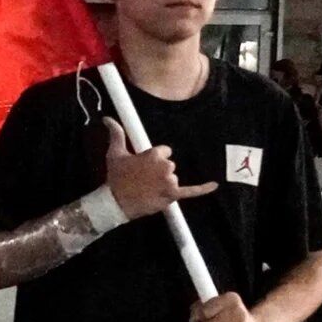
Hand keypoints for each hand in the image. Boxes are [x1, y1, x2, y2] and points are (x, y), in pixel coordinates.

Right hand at [102, 117, 217, 219]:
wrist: (116, 202)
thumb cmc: (115, 178)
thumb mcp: (114, 153)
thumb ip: (116, 134)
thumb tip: (108, 118)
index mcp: (154, 154)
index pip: (164, 152)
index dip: (154, 159)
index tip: (143, 166)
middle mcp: (165, 166)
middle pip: (169, 165)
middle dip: (158, 171)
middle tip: (143, 179)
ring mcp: (170, 181)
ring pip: (172, 178)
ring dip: (163, 183)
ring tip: (147, 189)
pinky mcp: (173, 195)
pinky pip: (191, 191)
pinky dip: (203, 189)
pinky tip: (214, 185)